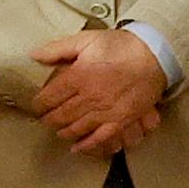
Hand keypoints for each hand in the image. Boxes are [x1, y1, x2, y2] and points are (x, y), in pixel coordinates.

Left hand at [28, 29, 165, 155]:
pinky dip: (86, 144)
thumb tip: (34, 55)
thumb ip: (58, 48)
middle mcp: (89, 96)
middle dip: (49, 119)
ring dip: (63, 131)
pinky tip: (77, 147)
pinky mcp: (121, 119)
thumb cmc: (121, 46)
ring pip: (75, 128)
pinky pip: (100, 137)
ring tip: (59, 129)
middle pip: (59, 116)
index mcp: (78, 76)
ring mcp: (106, 110)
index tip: (38, 105)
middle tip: (46, 119)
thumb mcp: (87, 39)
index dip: (38, 104)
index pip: (48, 98)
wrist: (155, 54)